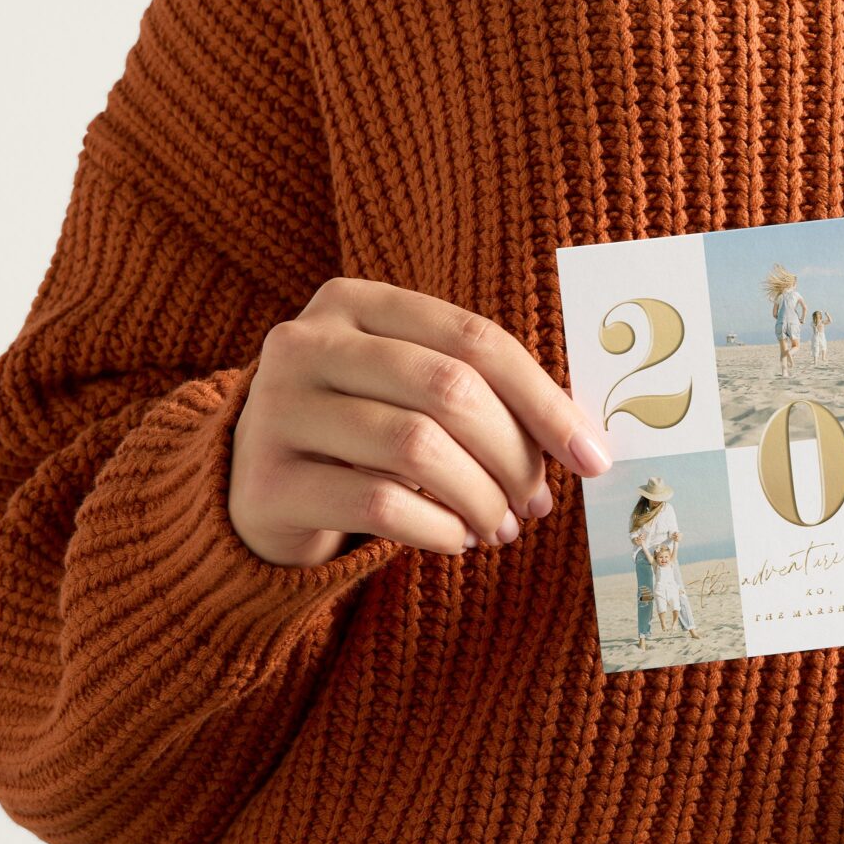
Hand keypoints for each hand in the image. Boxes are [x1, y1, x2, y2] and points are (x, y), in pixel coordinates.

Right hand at [228, 277, 611, 565]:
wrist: (251, 489)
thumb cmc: (357, 435)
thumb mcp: (408, 392)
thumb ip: (480, 392)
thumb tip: (581, 438)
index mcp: (353, 302)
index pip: (474, 339)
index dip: (543, 400)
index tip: (591, 456)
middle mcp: (306, 343)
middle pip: (448, 390)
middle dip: (513, 456)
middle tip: (538, 503)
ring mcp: (276, 409)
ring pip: (416, 448)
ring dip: (481, 498)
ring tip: (500, 526)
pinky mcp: (267, 482)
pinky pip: (380, 504)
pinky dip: (439, 529)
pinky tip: (456, 541)